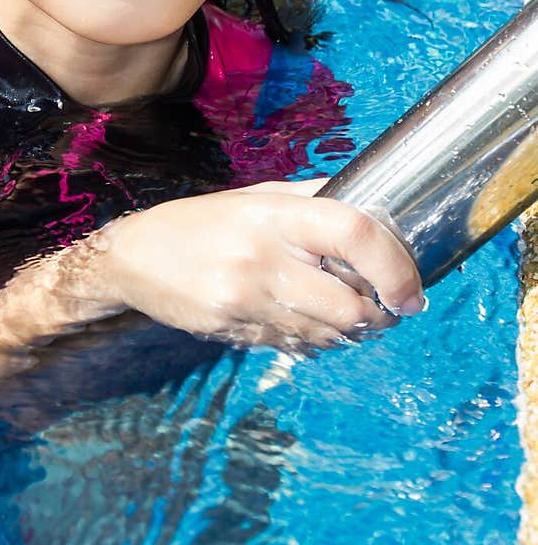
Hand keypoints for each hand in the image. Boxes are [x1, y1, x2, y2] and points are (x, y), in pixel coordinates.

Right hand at [94, 179, 424, 352]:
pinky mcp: (233, 331)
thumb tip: (370, 200)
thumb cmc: (201, 222)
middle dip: (378, 314)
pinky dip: (314, 342)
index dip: (394, 266)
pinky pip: (294, 347)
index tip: (410, 289)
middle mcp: (261, 258)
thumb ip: (311, 199)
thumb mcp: (255, 196)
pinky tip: (307, 324)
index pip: (353, 234)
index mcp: (273, 214)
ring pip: (326, 335)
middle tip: (387, 309)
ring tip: (347, 317)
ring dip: (350, 333)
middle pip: (349, 305)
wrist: (134, 258)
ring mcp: (245, 300)